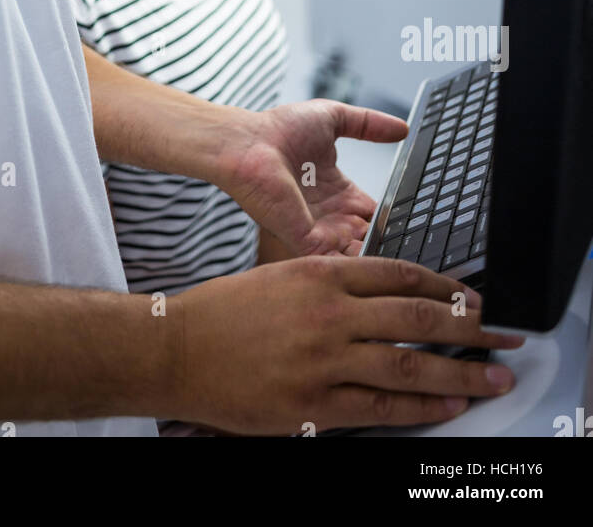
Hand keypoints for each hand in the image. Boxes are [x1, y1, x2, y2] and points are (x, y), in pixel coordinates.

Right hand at [168, 256, 523, 435]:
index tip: (476, 297)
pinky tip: (448, 406)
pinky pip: (382, 406)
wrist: (177, 348)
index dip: (447, 287)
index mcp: (320, 273)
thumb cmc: (226, 311)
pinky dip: (422, 407)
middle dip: (471, 327)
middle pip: (418, 317)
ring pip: (409, 365)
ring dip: (461, 373)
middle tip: (503, 334)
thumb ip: (333, 281)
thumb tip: (387, 290)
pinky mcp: (313, 405)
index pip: (402, 274)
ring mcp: (323, 361)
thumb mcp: (283, 274)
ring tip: (493, 377)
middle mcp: (328, 313)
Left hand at [214, 98, 406, 255]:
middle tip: (428, 252)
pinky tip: (389, 269)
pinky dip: (363, 267)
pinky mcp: (307, 241)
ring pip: (362, 256)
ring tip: (416, 267)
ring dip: (385, 259)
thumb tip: (403, 127)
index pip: (377, 213)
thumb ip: (369, 123)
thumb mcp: (334, 118)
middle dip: (397, 245)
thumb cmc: (279, 129)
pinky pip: (341, 264)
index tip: (425, 223)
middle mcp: (332, 215)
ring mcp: (321, 231)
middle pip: (375, 239)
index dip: (399, 219)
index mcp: (339, 191)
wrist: (247, 143)